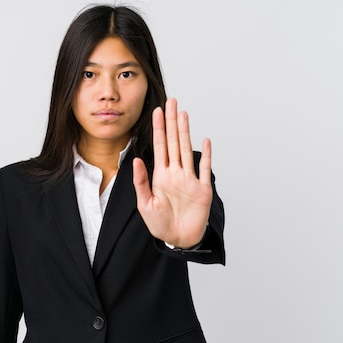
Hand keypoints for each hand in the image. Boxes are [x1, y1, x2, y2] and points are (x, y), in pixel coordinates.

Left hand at [132, 98, 212, 247]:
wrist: (178, 240)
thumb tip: (137, 159)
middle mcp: (176, 173)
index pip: (159, 146)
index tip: (156, 111)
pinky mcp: (202, 189)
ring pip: (187, 150)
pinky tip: (204, 141)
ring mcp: (190, 179)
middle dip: (172, 122)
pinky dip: (205, 155)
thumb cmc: (161, 224)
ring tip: (183, 114)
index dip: (158, 128)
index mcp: (161, 176)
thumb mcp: (145, 204)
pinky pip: (204, 169)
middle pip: (174, 142)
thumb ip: (141, 182)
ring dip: (185, 132)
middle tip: (171, 102)